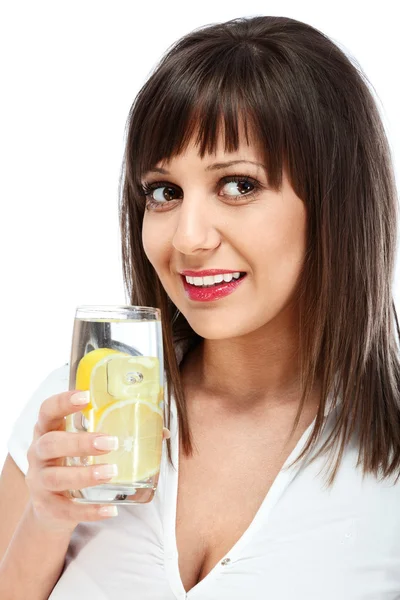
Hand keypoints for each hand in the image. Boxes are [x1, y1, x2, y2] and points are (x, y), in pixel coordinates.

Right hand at [25, 390, 170, 533]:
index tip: (86, 396)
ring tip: (112, 472)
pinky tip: (111, 508)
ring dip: (85, 475)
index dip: (63, 401)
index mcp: (47, 430)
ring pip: (56, 478)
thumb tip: (161, 431)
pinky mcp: (47, 508)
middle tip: (111, 442)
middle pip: (51, 444)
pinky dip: (90, 511)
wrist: (50, 506)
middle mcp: (37, 454)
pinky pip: (66, 510)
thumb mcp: (83, 445)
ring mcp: (39, 482)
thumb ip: (115, 432)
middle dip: (80, 442)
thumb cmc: (73, 462)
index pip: (47, 410)